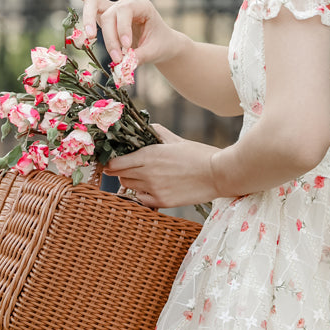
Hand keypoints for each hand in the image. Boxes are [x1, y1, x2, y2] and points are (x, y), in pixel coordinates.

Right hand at [68, 0, 180, 65]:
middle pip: (110, 13)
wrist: (161, 42)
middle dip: (110, 37)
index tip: (126, 49)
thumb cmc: (159, 44)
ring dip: (89, 20)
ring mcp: (114, 6)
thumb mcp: (154, 52)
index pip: (125, 12)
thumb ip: (139, 57)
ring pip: (95, 3)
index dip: (122, 29)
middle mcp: (126, 3)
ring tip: (90, 37)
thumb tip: (122, 66)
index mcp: (142, 6)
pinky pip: (91, 0)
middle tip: (116, 57)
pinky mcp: (106, 14)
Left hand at [105, 124, 219, 207]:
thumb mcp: (177, 140)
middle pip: (119, 175)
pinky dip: (142, 194)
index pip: (115, 162)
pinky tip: (153, 187)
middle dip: (120, 170)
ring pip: (129, 187)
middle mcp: (147, 173)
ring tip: (144, 176)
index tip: (110, 161)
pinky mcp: (162, 202)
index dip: (110, 162)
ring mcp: (154, 189)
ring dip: (131, 181)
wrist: (219, 174)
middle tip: (128, 167)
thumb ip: (157, 133)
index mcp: (149, 155)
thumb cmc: (200, 155)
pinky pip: (141, 199)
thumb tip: (146, 127)